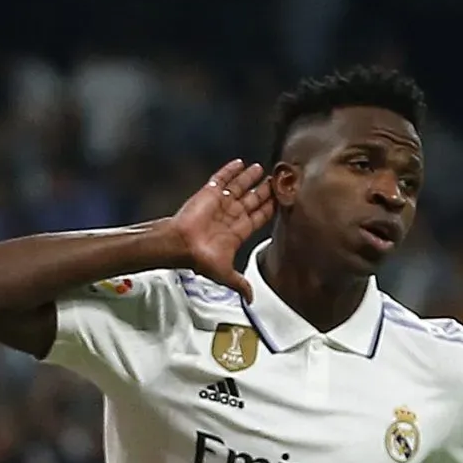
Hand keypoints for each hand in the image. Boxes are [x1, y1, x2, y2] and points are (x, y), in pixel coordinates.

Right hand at [169, 160, 273, 298]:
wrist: (181, 244)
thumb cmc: (200, 259)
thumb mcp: (225, 274)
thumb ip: (240, 283)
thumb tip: (251, 299)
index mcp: (238, 232)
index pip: (259, 217)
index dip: (270, 209)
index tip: (281, 199)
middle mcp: (231, 216)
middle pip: (252, 200)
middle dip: (264, 191)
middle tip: (277, 180)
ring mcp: (220, 203)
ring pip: (239, 187)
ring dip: (250, 178)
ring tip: (262, 169)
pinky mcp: (208, 193)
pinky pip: (220, 179)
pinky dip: (230, 171)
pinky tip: (239, 163)